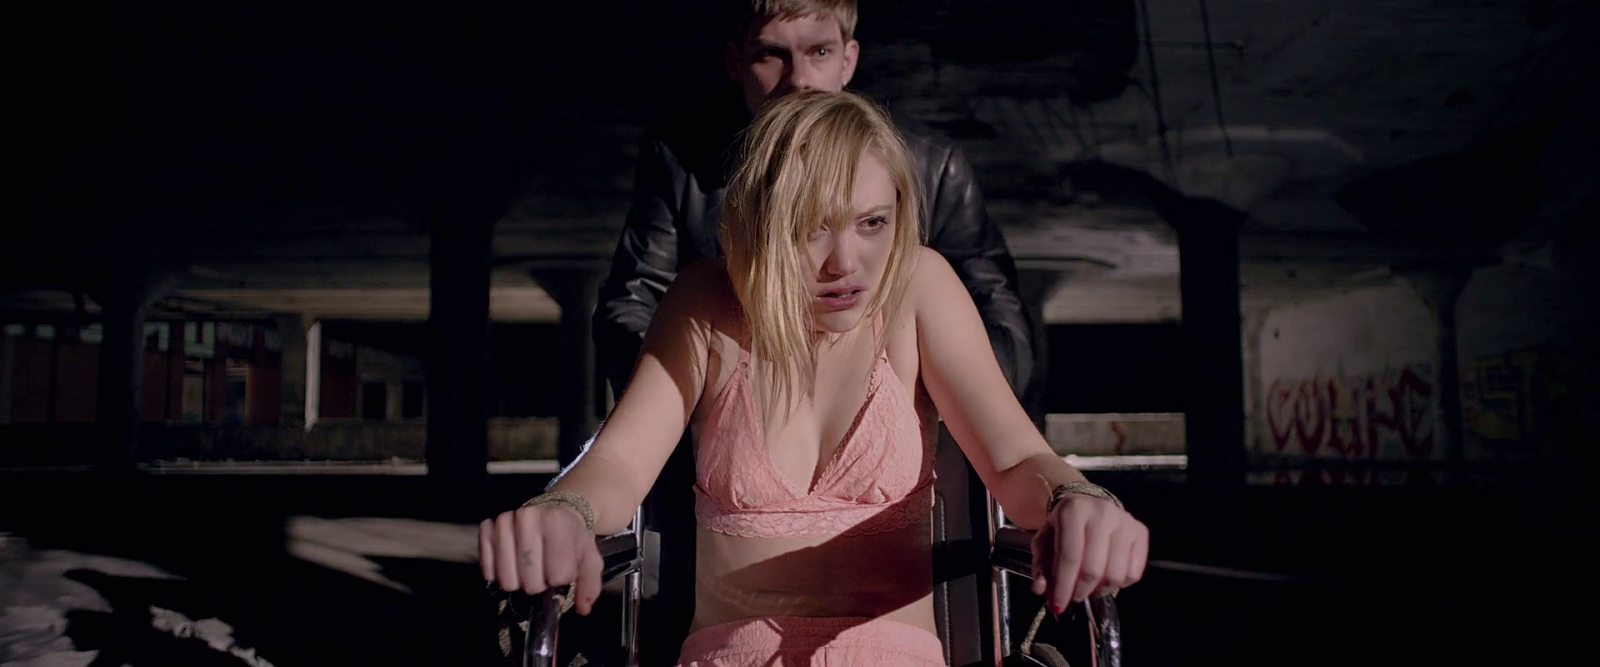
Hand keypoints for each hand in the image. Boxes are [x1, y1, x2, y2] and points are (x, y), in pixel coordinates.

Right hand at [479, 504, 603, 615]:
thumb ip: (590, 584)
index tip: (561, 571)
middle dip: (539, 584)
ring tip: (528, 569)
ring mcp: (504, 521)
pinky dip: (500, 574)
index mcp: (556, 523)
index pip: (556, 575)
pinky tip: (512, 564)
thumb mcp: (589, 558)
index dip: (560, 580)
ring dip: (519, 582)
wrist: (553, 512)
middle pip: (530, 581)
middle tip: (543, 572)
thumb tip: (584, 609)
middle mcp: (527, 518)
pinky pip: (488, 570)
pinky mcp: (486, 528)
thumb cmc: (571, 539)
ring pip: (507, 580)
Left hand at [1029, 495, 1147, 613]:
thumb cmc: (1065, 527)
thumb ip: (1041, 566)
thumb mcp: (1045, 541)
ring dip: (1099, 590)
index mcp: (1075, 511)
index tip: (1058, 606)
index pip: (1070, 556)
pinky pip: (1133, 573)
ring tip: (1089, 587)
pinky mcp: (1141, 533)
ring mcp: (1126, 522)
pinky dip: (1118, 585)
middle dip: (1080, 591)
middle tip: (1073, 596)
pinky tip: (1106, 577)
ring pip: (1116, 574)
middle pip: (1094, 569)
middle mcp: (1103, 513)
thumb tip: (1041, 589)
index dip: (1063, 586)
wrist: (1089, 507)